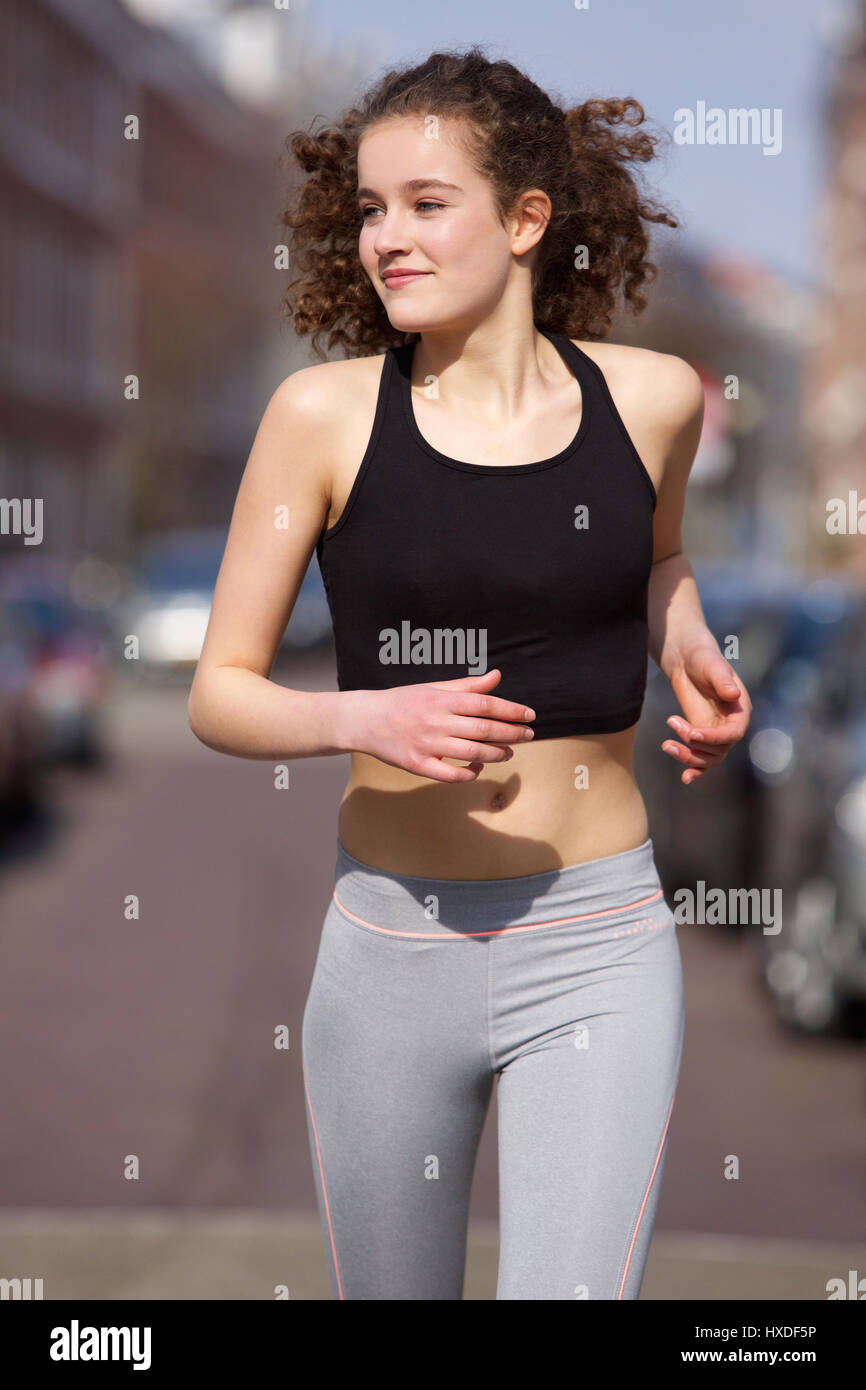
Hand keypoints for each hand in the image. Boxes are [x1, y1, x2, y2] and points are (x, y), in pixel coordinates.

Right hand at [342, 668, 536, 782]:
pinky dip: (469, 773)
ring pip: (471, 753)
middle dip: (512, 733)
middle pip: (483, 730)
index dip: (511, 710)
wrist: (365, 719)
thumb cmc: (404, 701)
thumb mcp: (434, 688)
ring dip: (496, 754)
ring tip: (509, 752)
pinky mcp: (417, 765)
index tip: (530, 715)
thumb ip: (468, 685)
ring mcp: (427, 745)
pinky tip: (478, 767)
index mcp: (442, 700)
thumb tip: (497, 676)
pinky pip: (450, 775)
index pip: (485, 704)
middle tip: (529, 735)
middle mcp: (436, 721)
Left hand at [662, 646, 751, 784]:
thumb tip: (733, 693)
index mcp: (739, 710)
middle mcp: (731, 725)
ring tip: (665, 745)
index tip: (692, 733)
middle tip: (672, 724)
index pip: (733, 734)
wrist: (687, 660)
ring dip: (688, 757)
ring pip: (708, 758)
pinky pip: (702, 759)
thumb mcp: (711, 665)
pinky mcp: (701, 737)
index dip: (714, 738)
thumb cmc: (702, 658)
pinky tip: (684, 778)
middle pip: (719, 750)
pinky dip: (694, 769)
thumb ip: (721, 679)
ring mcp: (716, 733)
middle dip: (695, 746)